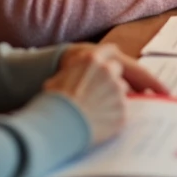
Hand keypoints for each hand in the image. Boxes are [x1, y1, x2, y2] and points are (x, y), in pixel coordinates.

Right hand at [45, 44, 166, 146]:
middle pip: (117, 69)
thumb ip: (72, 73)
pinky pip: (122, 109)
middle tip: (98, 91)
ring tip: (95, 108)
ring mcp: (117, 89)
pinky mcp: (123, 109)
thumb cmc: (53, 103)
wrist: (58, 126)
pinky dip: (114, 114)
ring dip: (113, 96)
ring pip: (121, 90)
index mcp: (91, 59)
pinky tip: (99, 121)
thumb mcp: (57, 80)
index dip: (108, 58)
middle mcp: (108, 70)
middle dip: (110, 78)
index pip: (108, 50)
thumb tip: (72, 76)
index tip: (107, 65)